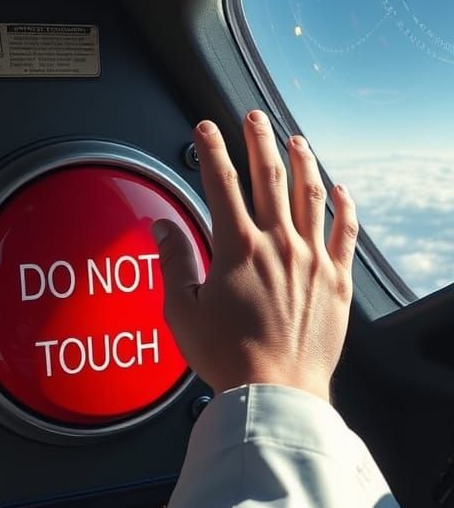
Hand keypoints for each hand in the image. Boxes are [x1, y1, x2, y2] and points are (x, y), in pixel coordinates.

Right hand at [153, 111, 357, 401]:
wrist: (276, 392)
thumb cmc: (228, 358)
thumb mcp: (183, 311)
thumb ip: (174, 262)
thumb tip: (162, 228)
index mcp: (237, 248)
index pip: (221, 183)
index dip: (211, 149)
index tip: (205, 128)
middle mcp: (278, 244)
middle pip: (269, 176)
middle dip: (259, 139)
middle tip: (254, 116)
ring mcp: (311, 260)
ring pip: (309, 195)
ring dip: (302, 161)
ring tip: (295, 139)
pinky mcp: (336, 281)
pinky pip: (345, 233)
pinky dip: (343, 207)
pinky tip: (340, 189)